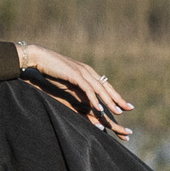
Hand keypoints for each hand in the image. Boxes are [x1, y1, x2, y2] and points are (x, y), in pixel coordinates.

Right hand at [19, 43, 133, 137]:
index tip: (125, 105)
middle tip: (130, 109)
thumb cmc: (51, 71)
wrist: (39, 58)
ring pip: (100, 89)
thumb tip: (85, 101)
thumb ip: (77, 90)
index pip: (105, 86)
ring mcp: (82, 72)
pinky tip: (99, 109)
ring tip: (117, 113)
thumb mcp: (67, 82)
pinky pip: (87, 89)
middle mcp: (88, 71)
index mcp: (87, 72)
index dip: (115, 96)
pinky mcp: (75, 75)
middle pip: (107, 87)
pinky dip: (94, 99)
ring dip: (109, 101)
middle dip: (118, 99)